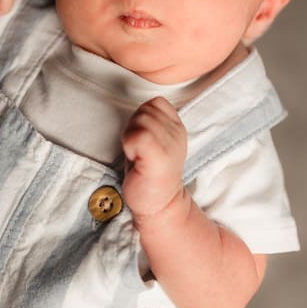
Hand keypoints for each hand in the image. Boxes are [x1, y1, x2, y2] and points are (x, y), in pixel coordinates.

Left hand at [122, 97, 186, 217]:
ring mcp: (169, 143)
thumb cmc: (149, 175)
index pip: (156, 102)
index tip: (144, 140)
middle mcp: (177, 133)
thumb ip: (151, 123)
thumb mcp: (157, 142)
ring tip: (137, 155)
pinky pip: (136, 135)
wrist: (159, 205)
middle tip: (138, 150)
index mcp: (178, 127)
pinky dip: (129, 145)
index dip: (143, 116)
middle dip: (134, 126)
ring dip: (130, 136)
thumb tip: (138, 112)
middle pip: (145, 109)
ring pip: (139, 119)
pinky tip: (135, 159)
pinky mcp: (158, 154)